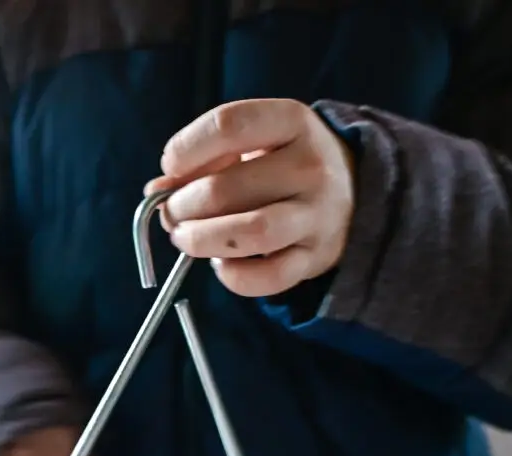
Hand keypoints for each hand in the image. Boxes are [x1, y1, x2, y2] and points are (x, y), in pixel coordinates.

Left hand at [145, 99, 354, 297]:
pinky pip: (268, 277)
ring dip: (201, 240)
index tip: (169, 165)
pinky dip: (233, 275)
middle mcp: (310, 167)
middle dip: (182, 206)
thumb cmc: (285, 161)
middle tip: (172, 212)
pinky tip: (222, 262)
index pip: (227, 126)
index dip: (185, 149)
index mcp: (292, 121)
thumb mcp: (255, 140)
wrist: (355, 191)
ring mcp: (317, 215)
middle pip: (225, 189)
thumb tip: (156, 190)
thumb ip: (204, 159)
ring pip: (249, 233)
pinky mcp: (316, 258)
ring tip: (186, 238)